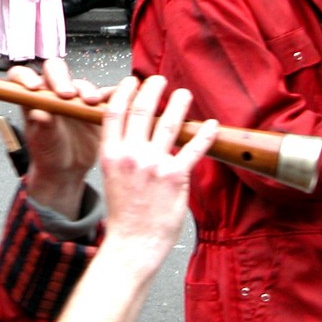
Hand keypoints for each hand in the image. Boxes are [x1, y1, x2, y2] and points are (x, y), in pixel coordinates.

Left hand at [13, 58, 110, 217]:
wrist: (67, 168)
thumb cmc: (48, 153)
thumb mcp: (42, 142)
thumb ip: (42, 126)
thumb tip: (40, 113)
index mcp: (33, 97)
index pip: (22, 76)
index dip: (26, 76)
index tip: (34, 87)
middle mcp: (53, 93)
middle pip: (55, 71)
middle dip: (61, 78)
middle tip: (68, 94)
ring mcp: (75, 98)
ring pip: (81, 84)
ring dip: (87, 90)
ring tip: (91, 101)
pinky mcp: (94, 105)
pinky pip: (105, 95)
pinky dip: (111, 94)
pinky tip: (115, 97)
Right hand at [97, 75, 215, 264]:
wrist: (133, 242)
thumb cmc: (124, 213)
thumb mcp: (111, 176)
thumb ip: (120, 153)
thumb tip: (134, 133)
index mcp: (110, 154)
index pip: (115, 112)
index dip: (124, 92)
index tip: (132, 81)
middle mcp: (131, 155)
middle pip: (141, 110)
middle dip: (152, 89)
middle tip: (160, 80)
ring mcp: (154, 164)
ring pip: (168, 123)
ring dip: (178, 103)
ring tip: (184, 93)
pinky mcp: (175, 177)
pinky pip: (193, 148)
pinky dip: (204, 134)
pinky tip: (211, 125)